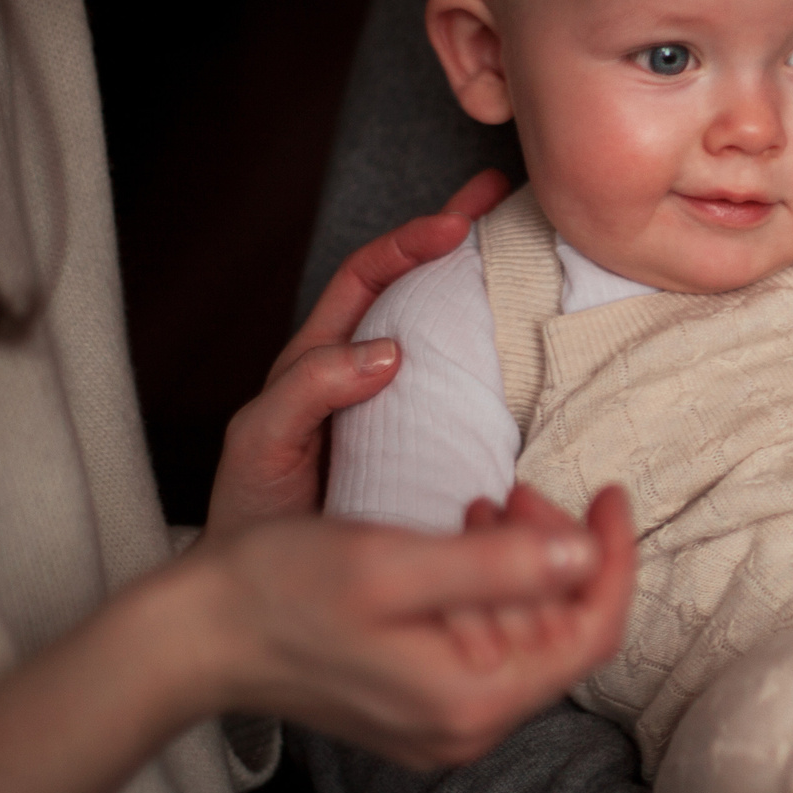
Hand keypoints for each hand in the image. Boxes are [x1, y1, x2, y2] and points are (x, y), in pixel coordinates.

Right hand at [175, 482, 634, 767]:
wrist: (194, 639)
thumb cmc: (279, 590)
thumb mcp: (392, 560)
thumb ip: (498, 563)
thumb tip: (586, 551)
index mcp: (473, 698)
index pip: (593, 632)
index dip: (616, 557)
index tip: (612, 492)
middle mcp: (468, 729)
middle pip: (564, 636)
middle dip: (561, 552)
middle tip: (516, 489)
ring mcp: (443, 728)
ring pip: (527, 640)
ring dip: (523, 566)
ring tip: (481, 507)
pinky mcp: (418, 713)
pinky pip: (487, 651)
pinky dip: (488, 591)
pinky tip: (455, 546)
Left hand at [207, 169, 511, 533]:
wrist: (264, 598)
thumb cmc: (253, 515)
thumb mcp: (260, 441)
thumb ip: (307, 391)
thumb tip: (386, 349)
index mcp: (318, 359)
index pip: (366, 279)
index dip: (409, 244)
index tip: (456, 226)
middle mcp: (361, 373)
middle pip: (412, 284)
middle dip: (456, 232)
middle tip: (503, 195)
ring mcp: (399, 409)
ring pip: (444, 332)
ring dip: (481, 285)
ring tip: (532, 249)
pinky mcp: (429, 448)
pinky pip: (468, 395)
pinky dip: (501, 363)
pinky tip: (539, 353)